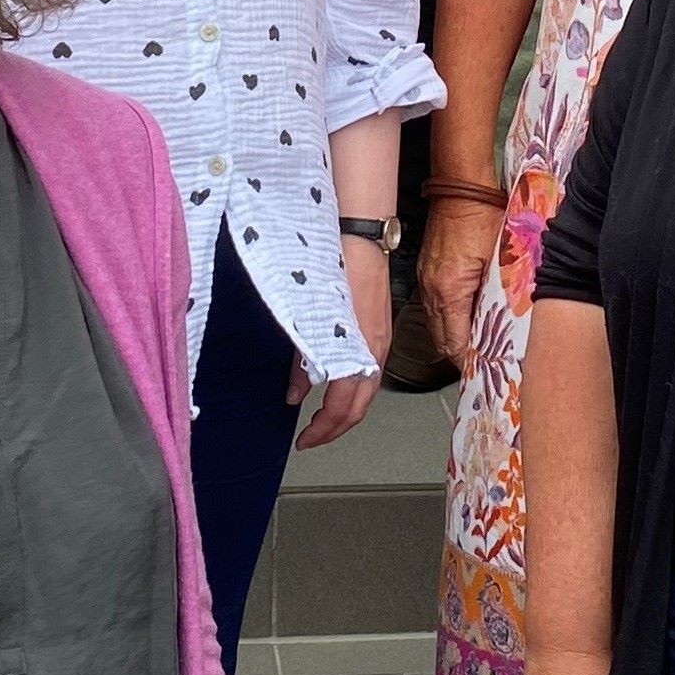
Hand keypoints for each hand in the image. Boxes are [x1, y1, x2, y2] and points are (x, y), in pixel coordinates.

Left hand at [293, 238, 390, 448]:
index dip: (323, 430)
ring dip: (345, 411)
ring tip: (321, 418)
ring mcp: (380, 341)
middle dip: (335, 428)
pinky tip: (333, 385)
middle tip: (311, 438)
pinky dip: (352, 389)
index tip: (303, 441)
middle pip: (360, 407)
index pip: (344, 407)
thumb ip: (302, 359)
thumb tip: (294, 394)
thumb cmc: (335, 266)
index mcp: (358, 350)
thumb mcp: (308, 317)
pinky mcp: (379, 329)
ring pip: (367, 391)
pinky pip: (369, 372)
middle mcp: (375, 351)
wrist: (360, 233)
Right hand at [419, 193, 504, 368]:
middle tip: (481, 361)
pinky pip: (433, 305)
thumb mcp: (502, 260)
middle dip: (460, 353)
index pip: (454, 342)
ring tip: (475, 342)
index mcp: (449, 290)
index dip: (469, 360)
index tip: (482, 369)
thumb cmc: (483, 216)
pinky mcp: (427, 270)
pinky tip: (465, 315)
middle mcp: (431, 289)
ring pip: (435, 323)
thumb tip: (509, 322)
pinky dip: (448, 316)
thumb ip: (501, 295)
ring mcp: (426, 280)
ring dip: (453, 335)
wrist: (462, 187)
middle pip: (441, 339)